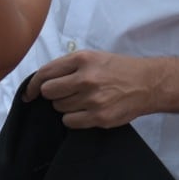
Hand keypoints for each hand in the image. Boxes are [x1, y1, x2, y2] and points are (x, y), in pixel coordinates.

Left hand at [23, 50, 170, 128]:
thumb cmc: (117, 69)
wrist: (149, 84)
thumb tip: (40, 81)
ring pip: (59, 107)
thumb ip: (67, 66)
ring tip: (81, 100)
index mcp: (81, 60)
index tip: (30, 92)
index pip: (45, 73)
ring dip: (65, 106)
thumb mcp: (92, 57)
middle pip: (49, 92)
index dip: (33, 85)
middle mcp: (86, 78)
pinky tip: (84, 112)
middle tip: (64, 94)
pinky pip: (70, 121)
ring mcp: (94, 99)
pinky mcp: (100, 117)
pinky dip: (73, 119)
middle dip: (52, 94)